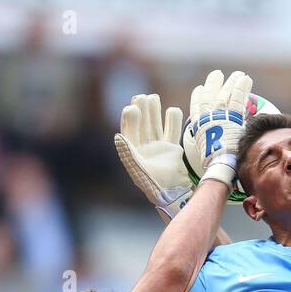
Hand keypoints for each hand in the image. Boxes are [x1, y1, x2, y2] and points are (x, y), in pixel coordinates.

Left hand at [113, 93, 193, 222]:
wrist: (173, 194)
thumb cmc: (152, 184)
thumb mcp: (137, 169)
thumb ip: (127, 153)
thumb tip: (117, 136)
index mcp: (132, 153)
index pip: (129, 131)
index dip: (130, 119)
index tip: (132, 108)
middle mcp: (144, 148)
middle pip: (142, 125)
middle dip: (142, 111)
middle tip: (142, 97)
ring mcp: (159, 147)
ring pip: (155, 125)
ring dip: (154, 111)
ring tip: (153, 97)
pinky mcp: (172, 149)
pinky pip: (172, 130)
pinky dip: (173, 120)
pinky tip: (172, 110)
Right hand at [186, 69, 252, 187]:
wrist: (220, 165)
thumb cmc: (215, 163)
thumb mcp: (207, 150)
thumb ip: (211, 141)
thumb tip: (217, 144)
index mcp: (199, 126)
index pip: (197, 107)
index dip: (198, 97)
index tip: (199, 89)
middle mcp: (207, 117)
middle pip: (209, 95)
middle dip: (213, 84)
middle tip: (216, 74)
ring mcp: (219, 115)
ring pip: (225, 94)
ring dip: (231, 82)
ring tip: (238, 73)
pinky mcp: (232, 116)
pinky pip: (238, 99)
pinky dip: (242, 88)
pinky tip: (245, 78)